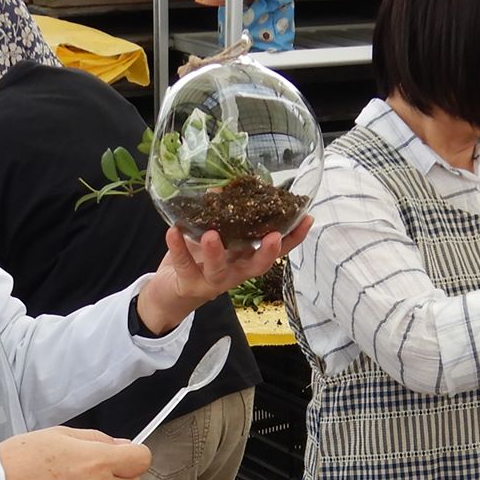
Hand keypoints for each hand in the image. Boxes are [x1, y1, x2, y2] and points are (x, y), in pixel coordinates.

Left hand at [137, 217, 312, 333]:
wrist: (172, 291)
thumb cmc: (199, 259)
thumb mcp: (216, 236)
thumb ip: (221, 216)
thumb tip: (220, 189)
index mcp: (245, 258)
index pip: (276, 250)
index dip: (293, 237)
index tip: (307, 218)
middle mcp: (235, 272)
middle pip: (257, 267)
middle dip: (267, 253)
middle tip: (273, 237)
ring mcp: (213, 281)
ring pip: (219, 270)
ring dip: (216, 253)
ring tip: (212, 235)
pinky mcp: (189, 283)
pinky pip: (184, 264)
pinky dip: (178, 248)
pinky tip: (173, 232)